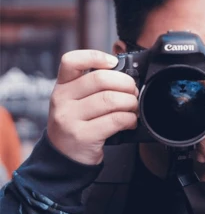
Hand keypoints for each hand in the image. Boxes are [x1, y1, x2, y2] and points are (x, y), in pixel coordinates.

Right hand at [47, 50, 138, 164]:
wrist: (65, 156)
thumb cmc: (78, 123)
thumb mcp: (77, 101)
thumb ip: (94, 86)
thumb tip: (127, 75)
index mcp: (62, 86)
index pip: (71, 61)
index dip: (95, 56)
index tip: (113, 62)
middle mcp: (62, 100)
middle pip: (101, 79)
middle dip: (126, 83)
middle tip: (133, 91)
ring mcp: (69, 118)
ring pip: (111, 99)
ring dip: (131, 103)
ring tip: (133, 108)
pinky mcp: (82, 135)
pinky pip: (116, 119)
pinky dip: (130, 119)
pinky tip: (130, 122)